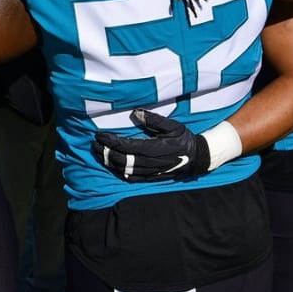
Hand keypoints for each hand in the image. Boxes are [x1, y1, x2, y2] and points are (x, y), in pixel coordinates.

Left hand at [92, 109, 210, 180]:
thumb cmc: (184, 138)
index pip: (128, 146)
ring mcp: (152, 172)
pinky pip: (132, 178)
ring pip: (125, 170)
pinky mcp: (152, 178)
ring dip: (110, 163)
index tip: (99, 135)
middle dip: (106, 152)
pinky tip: (112, 166)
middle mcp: (152, 162)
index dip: (112, 142)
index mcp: (156, 148)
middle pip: (123, 160)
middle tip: (95, 144)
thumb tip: (135, 113)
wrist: (198, 158)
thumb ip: (154, 120)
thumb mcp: (173, 125)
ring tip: (98, 154)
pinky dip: (120, 173)